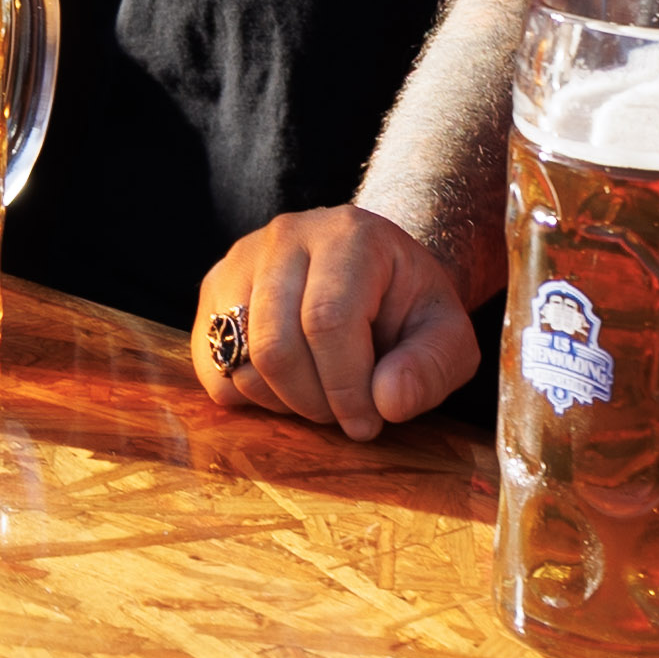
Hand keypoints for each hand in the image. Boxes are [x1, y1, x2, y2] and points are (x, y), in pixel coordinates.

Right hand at [188, 206, 477, 440]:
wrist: (374, 276)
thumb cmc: (409, 310)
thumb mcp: (447, 338)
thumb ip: (431, 369)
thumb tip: (387, 402)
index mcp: (350, 236)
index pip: (328, 320)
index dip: (346, 386)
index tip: (368, 421)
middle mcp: (287, 236)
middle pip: (276, 345)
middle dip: (313, 402)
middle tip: (344, 414)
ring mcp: (241, 260)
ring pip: (240, 360)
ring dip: (283, 403)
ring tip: (321, 393)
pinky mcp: (213, 291)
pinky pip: (212, 368)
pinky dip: (249, 397)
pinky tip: (288, 385)